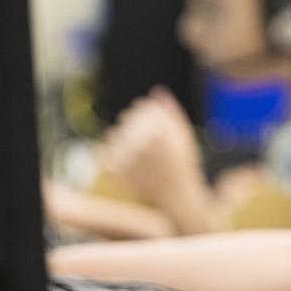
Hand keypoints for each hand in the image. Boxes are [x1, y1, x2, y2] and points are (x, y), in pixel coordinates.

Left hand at [101, 86, 204, 211]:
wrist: (174, 199)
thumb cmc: (182, 167)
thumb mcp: (184, 137)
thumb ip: (171, 112)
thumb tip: (157, 92)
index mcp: (160, 130)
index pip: (141, 107)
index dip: (146, 113)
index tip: (152, 124)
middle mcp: (142, 141)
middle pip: (126, 117)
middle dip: (134, 125)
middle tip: (145, 141)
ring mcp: (128, 155)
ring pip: (115, 132)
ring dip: (123, 138)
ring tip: (137, 152)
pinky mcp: (116, 169)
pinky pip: (106, 150)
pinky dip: (114, 153)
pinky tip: (126, 161)